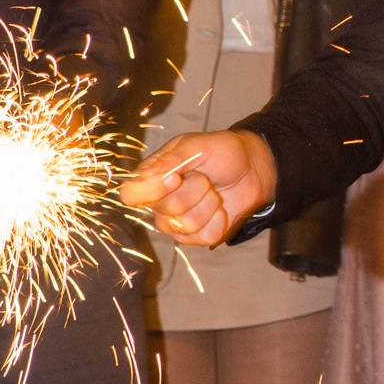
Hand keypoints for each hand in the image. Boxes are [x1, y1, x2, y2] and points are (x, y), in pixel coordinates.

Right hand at [119, 129, 277, 247]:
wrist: (252, 167)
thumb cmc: (221, 152)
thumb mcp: (196, 146)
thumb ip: (170, 160)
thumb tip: (146, 179)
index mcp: (151, 177)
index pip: (130, 195)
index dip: (152, 190)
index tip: (175, 177)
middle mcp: (158, 204)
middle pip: (166, 209)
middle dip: (195, 189)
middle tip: (204, 177)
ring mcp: (176, 223)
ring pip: (187, 224)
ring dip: (209, 203)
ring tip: (213, 190)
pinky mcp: (197, 237)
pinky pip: (205, 236)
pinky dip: (220, 219)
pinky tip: (221, 208)